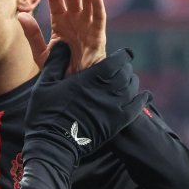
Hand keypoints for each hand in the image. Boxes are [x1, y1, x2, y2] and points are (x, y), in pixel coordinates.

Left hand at [19, 0, 106, 74]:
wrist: (74, 84)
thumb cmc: (59, 68)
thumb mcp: (41, 52)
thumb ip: (32, 34)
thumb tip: (20, 15)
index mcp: (61, 22)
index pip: (55, 1)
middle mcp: (75, 20)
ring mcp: (87, 25)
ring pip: (88, 1)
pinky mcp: (97, 34)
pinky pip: (99, 17)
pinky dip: (98, 4)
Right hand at [22, 42, 148, 171]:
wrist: (53, 144)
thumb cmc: (45, 113)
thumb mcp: (44, 85)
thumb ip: (56, 62)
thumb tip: (63, 43)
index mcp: (88, 79)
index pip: (116, 62)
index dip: (122, 56)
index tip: (123, 54)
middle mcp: (105, 91)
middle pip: (126, 74)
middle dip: (126, 68)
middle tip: (122, 68)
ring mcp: (113, 108)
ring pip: (133, 89)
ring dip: (132, 82)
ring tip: (128, 80)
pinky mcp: (117, 122)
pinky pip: (137, 108)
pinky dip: (142, 99)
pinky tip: (144, 96)